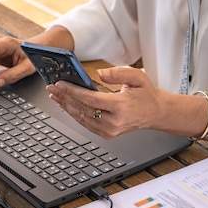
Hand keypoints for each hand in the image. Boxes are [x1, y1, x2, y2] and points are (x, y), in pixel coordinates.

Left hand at [46, 66, 165, 138]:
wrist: (155, 113)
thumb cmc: (146, 94)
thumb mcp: (137, 76)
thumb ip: (118, 73)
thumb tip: (99, 73)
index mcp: (120, 107)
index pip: (90, 100)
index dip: (72, 91)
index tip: (60, 84)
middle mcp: (113, 122)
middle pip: (82, 109)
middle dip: (64, 97)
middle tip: (52, 88)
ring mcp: (109, 131)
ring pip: (81, 118)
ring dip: (66, 106)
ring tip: (55, 95)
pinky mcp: (107, 134)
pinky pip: (86, 124)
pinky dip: (74, 114)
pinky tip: (66, 105)